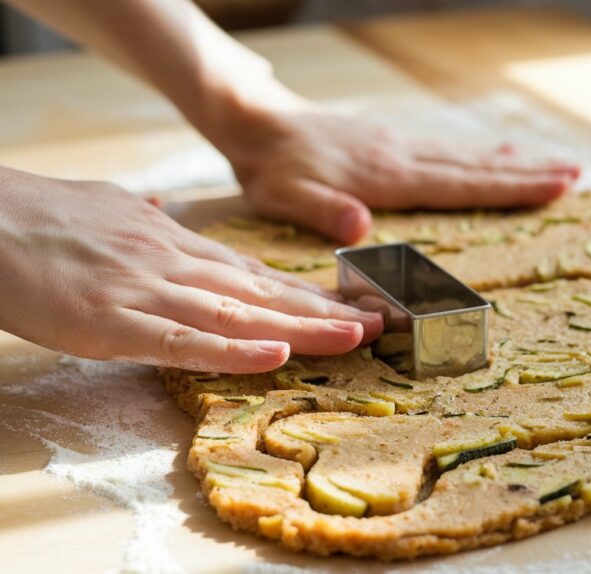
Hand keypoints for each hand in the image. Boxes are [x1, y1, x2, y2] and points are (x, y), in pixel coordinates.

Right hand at [0, 167, 382, 372]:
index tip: (343, 305)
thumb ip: (142, 214)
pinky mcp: (115, 322)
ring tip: (353, 338)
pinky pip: (185, 340)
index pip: (250, 271)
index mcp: (171, 240)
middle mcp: (172, 261)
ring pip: (240, 312)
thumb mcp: (104, 204)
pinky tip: (277, 354)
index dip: (300, 292)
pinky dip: (235, 349)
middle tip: (376, 322)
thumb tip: (164, 208)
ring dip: (301, 328)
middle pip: (261, 290)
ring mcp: (147, 290)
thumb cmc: (36, 215)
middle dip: (321, 309)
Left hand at [218, 101, 580, 243]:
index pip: (461, 183)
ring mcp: (401, 144)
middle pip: (477, 166)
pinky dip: (480, 154)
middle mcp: (404, 154)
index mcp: (389, 175)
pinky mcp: (392, 140)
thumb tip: (362, 228)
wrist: (256, 120)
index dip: (511, 187)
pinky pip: (448, 148)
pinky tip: (495, 154)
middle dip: (529, 172)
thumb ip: (323, 211)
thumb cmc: (272, 169)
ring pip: (467, 154)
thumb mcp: (285, 197)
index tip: (557, 184)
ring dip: (514, 161)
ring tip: (555, 163)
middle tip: (577, 173)